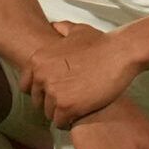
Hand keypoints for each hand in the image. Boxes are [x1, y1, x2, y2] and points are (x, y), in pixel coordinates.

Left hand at [23, 22, 142, 128]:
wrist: (121, 53)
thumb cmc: (102, 43)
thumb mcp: (77, 31)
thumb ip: (61, 29)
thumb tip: (54, 26)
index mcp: (38, 60)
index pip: (26, 86)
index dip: (42, 90)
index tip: (56, 90)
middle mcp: (41, 76)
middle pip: (38, 101)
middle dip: (52, 102)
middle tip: (70, 99)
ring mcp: (53, 92)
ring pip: (49, 113)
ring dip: (62, 113)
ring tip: (77, 107)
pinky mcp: (66, 106)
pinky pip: (60, 122)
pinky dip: (69, 121)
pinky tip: (80, 114)